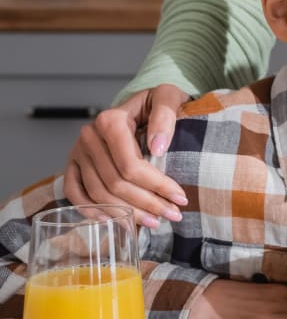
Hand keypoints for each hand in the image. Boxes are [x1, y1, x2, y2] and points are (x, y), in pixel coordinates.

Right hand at [64, 84, 190, 228]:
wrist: (142, 101)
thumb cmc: (157, 101)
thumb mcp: (168, 97)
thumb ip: (165, 116)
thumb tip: (157, 147)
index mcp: (110, 121)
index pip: (130, 165)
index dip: (156, 185)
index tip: (180, 198)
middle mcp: (89, 137)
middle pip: (115, 183)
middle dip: (146, 204)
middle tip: (173, 215)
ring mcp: (78, 151)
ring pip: (97, 192)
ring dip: (125, 213)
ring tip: (153, 222)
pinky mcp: (74, 162)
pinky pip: (73, 191)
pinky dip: (90, 209)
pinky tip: (113, 220)